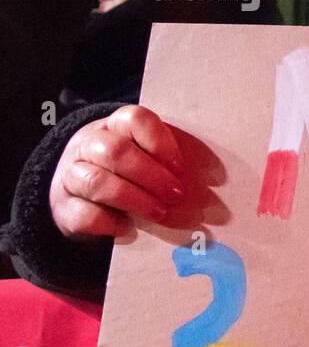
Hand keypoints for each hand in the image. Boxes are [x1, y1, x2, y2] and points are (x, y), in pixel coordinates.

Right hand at [50, 105, 186, 239]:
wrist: (82, 196)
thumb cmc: (129, 173)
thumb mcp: (147, 158)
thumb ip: (166, 161)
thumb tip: (206, 182)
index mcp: (113, 127)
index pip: (134, 119)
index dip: (160, 142)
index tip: (180, 168)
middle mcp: (87, 146)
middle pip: (115, 151)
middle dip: (151, 175)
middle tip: (176, 195)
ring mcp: (70, 175)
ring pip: (96, 182)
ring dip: (135, 199)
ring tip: (159, 212)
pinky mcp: (64, 207)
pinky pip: (84, 214)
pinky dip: (109, 223)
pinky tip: (128, 227)